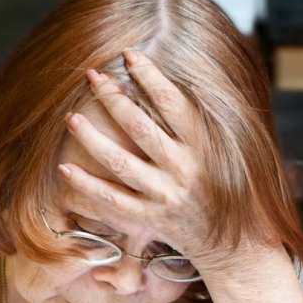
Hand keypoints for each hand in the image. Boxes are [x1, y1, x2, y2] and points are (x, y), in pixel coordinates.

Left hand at [59, 50, 250, 277]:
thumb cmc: (232, 194)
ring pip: (119, 161)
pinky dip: (87, 186)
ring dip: (91, 137)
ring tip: (72, 118)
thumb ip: (207, 126)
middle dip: (112, 97)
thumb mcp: (233, 156)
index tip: (129, 54)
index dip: (149, 76)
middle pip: (139, 126)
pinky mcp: (152, 220)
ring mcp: (167, 196)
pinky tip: (65, 170)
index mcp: (205, 148)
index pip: (173, 103)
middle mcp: (185, 170)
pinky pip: (112, 201)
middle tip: (92, 76)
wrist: (237, 248)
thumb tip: (180, 85)